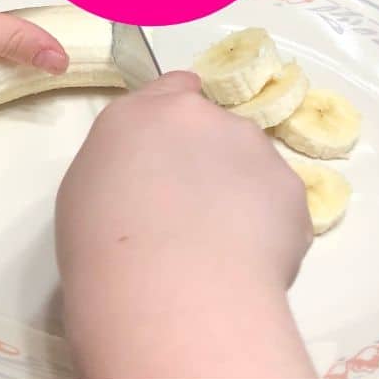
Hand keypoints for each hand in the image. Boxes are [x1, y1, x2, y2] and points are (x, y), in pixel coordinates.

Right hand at [56, 71, 315, 378]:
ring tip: (220, 248)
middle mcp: (199, 116)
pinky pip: (279, 204)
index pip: (172, 88)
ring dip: (241, 193)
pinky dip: (269, 228)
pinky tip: (246, 263)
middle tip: (193, 216)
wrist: (171, 290)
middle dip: (209, 162)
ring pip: (251, 164)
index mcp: (140, 115)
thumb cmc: (104, 249)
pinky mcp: (290, 185)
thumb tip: (149, 179)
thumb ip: (126, 165)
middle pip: (213, 129)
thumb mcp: (87, 192)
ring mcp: (250, 145)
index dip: (179, 112)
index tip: (180, 143)